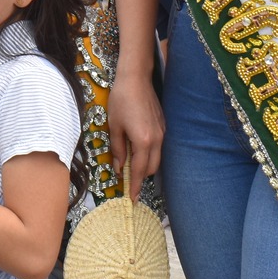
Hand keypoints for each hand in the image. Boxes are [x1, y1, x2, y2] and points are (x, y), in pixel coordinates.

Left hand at [108, 65, 164, 202]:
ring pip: (157, 159)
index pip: (139, 170)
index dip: (135, 186)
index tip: (133, 199)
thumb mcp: (114, 126)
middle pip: (151, 168)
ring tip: (133, 171)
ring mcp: (163, 133)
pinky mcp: (163, 127)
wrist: (136, 79)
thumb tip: (119, 169)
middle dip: (141, 179)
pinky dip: (150, 156)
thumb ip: (118, 149)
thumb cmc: (121, 100)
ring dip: (146, 167)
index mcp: (143, 141)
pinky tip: (140, 154)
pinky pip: (159, 148)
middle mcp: (157, 140)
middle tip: (130, 185)